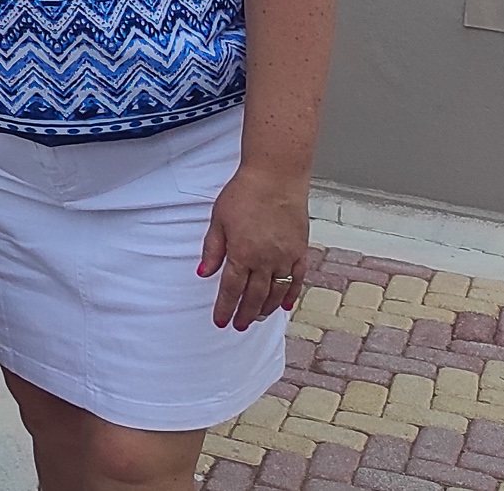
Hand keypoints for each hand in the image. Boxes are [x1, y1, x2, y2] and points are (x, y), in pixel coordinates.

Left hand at [198, 163, 309, 329]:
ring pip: (276, 292)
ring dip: (266, 308)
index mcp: (242, 253)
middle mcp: (265, 260)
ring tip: (257, 318)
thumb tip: (203, 273)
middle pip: (254, 296)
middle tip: (238, 326)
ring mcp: (285, 257)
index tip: (220, 321)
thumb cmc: (243, 193)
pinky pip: (297, 279)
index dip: (225, 307)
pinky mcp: (300, 250)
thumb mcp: (218, 219)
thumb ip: (212, 249)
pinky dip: (291, 294)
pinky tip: (286, 305)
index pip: (231, 289)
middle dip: (245, 314)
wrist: (276, 177)